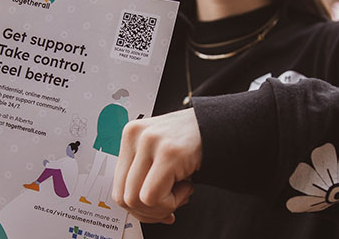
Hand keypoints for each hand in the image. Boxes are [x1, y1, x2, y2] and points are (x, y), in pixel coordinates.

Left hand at [113, 108, 200, 223]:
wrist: (221, 125)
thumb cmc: (191, 142)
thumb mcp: (159, 154)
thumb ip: (144, 176)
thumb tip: (140, 211)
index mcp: (130, 135)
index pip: (117, 187)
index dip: (136, 208)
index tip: (155, 211)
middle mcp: (135, 136)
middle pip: (124, 196)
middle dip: (148, 212)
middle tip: (169, 207)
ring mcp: (150, 142)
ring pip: (137, 199)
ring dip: (162, 206)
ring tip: (181, 192)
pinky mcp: (168, 153)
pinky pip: (153, 196)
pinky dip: (172, 202)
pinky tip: (187, 187)